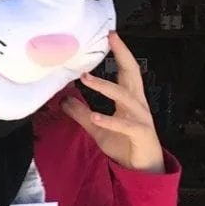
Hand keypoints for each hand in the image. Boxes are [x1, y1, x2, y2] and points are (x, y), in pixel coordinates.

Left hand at [64, 33, 164, 172]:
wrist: (142, 170)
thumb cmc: (123, 144)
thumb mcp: (96, 127)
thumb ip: (81, 113)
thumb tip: (63, 99)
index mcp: (130, 99)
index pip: (126, 71)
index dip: (120, 53)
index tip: (111, 35)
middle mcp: (138, 104)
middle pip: (133, 74)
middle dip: (123, 55)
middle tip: (111, 39)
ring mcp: (141, 119)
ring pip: (125, 97)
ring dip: (105, 87)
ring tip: (85, 78)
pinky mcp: (141, 134)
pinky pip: (125, 125)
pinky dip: (110, 120)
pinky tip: (94, 116)